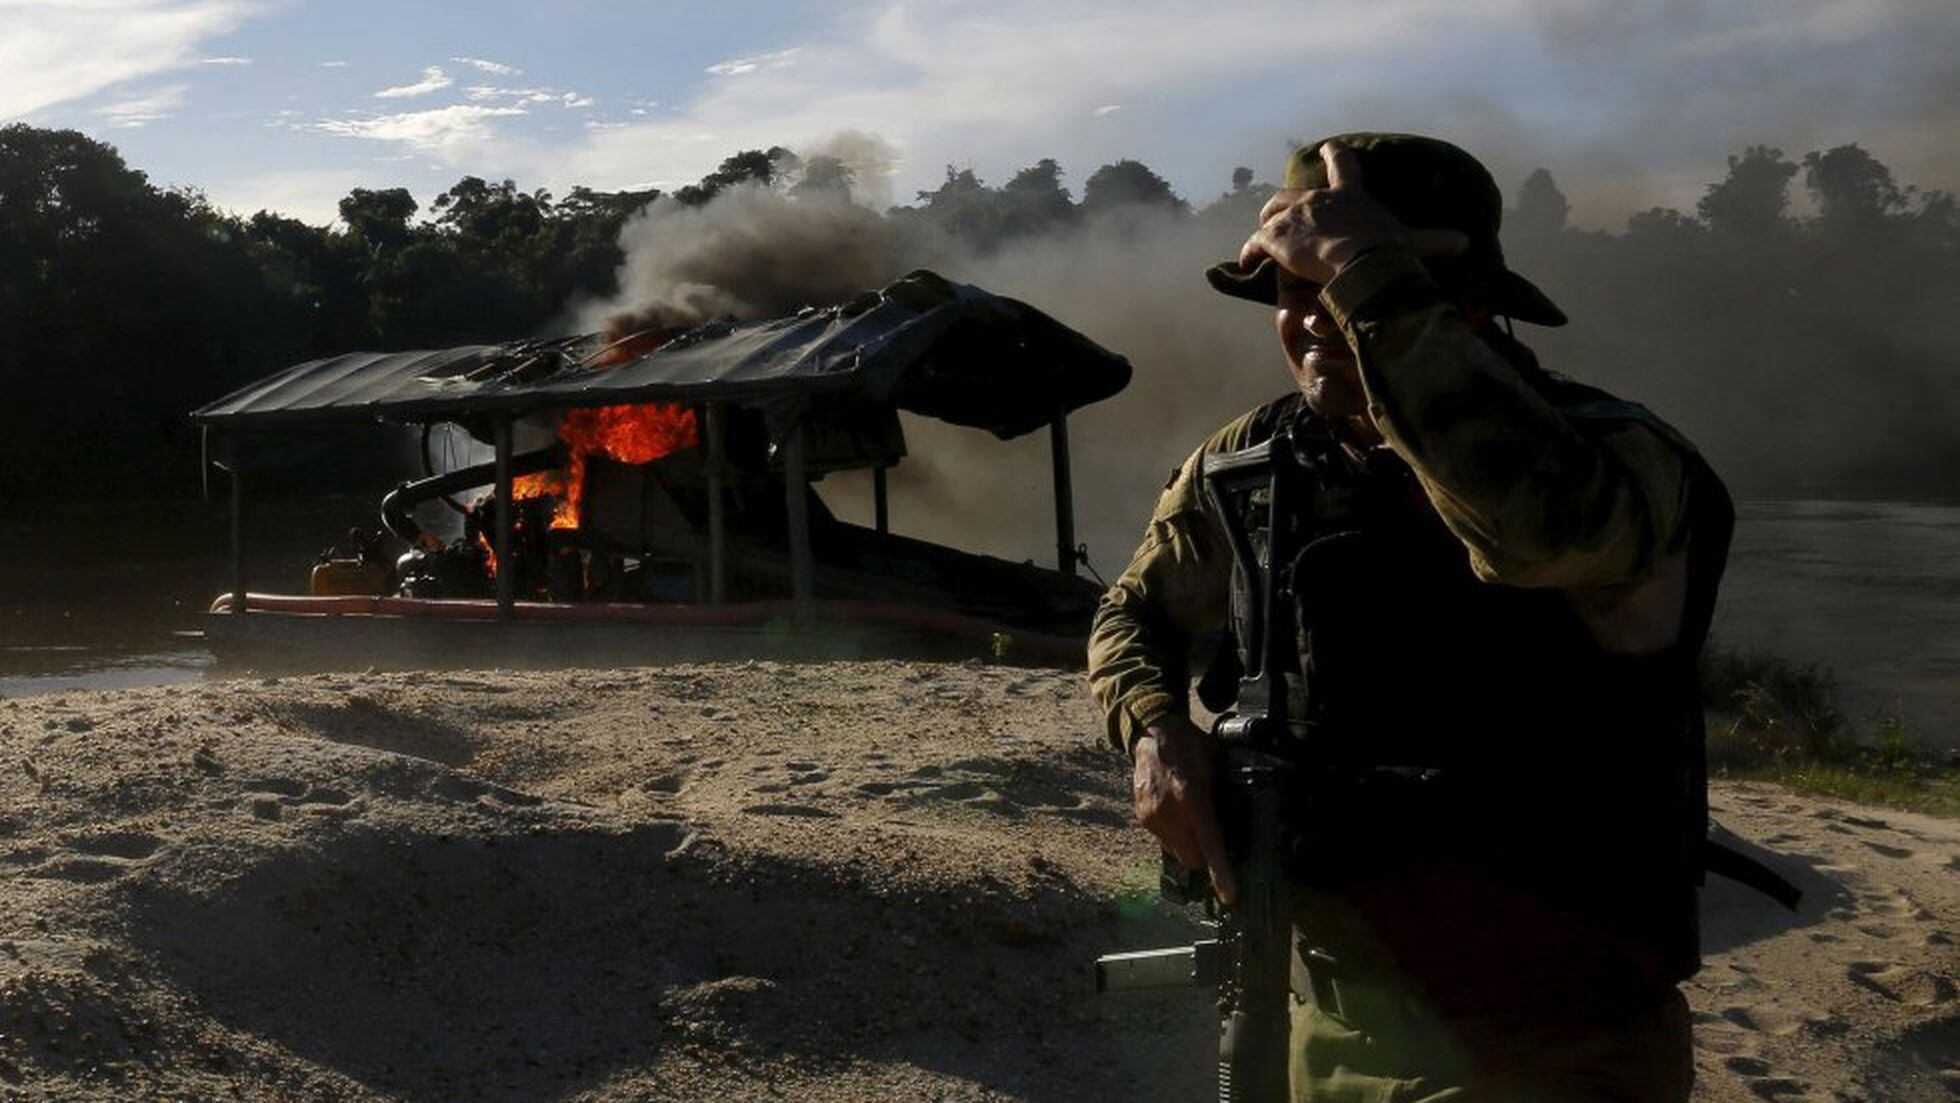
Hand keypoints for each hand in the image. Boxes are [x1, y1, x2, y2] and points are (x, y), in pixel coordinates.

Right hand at [1132, 715, 1236, 904]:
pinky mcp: (1142, 816)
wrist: (1152, 732)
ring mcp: (1151, 816)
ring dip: (1189, 847)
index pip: (1210, 845)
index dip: (1221, 874)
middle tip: (1215, 842)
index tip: (1229, 896)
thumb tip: (1242, 822)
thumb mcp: (1215, 765)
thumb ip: (1224, 796)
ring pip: (1177, 853)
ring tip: (1194, 823)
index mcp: (1191, 798)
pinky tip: (1179, 816)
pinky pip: (1164, 840)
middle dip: (1205, 859)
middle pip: (1192, 859)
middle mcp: (1169, 812)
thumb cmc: (1190, 745)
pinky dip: (1175, 836)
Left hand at [1238, 142, 1469, 285]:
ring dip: (1265, 225)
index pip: (1342, 165)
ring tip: (1261, 239)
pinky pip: (1255, 243)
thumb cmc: (1384, 249)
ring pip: (1270, 213)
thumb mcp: (1410, 241)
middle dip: (1283, 203)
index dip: (1333, 155)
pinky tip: (1248, 263)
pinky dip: (1250, 253)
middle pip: (1291, 193)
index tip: (1325, 147)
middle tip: (1276, 213)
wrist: (1358, 261)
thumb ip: (1435, 241)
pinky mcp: (1274, 236)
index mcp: (1348, 196)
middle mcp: (1316, 199)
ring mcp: (1292, 215)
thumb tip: (1467, 242)